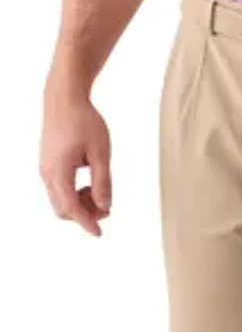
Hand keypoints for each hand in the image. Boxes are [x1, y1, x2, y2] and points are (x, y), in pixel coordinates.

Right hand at [39, 83, 111, 236]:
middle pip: (63, 209)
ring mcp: (45, 169)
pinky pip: (58, 187)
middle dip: (84, 213)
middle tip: (106, 207)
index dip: (86, 222)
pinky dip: (74, 192)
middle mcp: (47, 174)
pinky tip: (89, 182)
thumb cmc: (83, 121)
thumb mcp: (100, 151)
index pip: (72, 208)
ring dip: (80, 202)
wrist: (64, 98)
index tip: (99, 233)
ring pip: (60, 199)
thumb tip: (105, 205)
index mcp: (59, 172)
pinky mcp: (48, 163)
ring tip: (100, 192)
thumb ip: (103, 181)